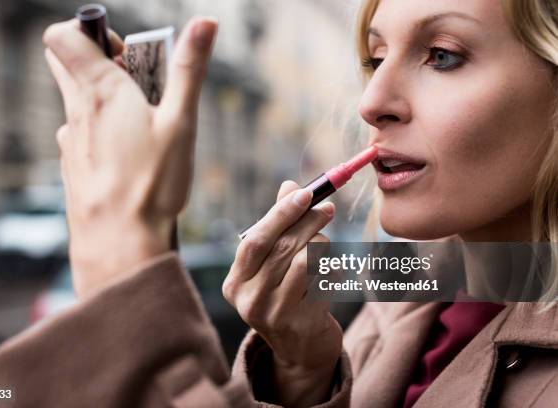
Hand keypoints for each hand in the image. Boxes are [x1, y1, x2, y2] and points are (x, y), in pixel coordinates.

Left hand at [43, 17, 217, 297]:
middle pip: (67, 63)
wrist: (119, 244)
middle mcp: (77, 111)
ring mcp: (70, 141)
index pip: (64, 35)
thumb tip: (205, 23)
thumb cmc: (152, 184)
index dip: (91, 32)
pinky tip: (130, 161)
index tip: (126, 55)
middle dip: (99, 62)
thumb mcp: (181, 122)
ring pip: (79, 102)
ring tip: (143, 131)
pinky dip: (102, 134)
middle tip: (137, 86)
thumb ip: (189, 69)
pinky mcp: (72, 166)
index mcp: (101, 91)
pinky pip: (82, 135)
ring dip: (106, 102)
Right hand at [223, 181, 342, 406]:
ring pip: (306, 260)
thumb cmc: (287, 295)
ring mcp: (274, 315)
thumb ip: (278, 226)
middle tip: (328, 208)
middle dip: (308, 222)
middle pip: (282, 248)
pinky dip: (332, 269)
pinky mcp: (302, 323)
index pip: (255, 240)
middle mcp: (249, 300)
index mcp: (236, 282)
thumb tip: (290, 185)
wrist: (301, 350)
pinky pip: (325, 279)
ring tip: (324, 251)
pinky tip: (329, 275)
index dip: (281, 214)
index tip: (305, 193)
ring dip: (322, 247)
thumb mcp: (275, 264)